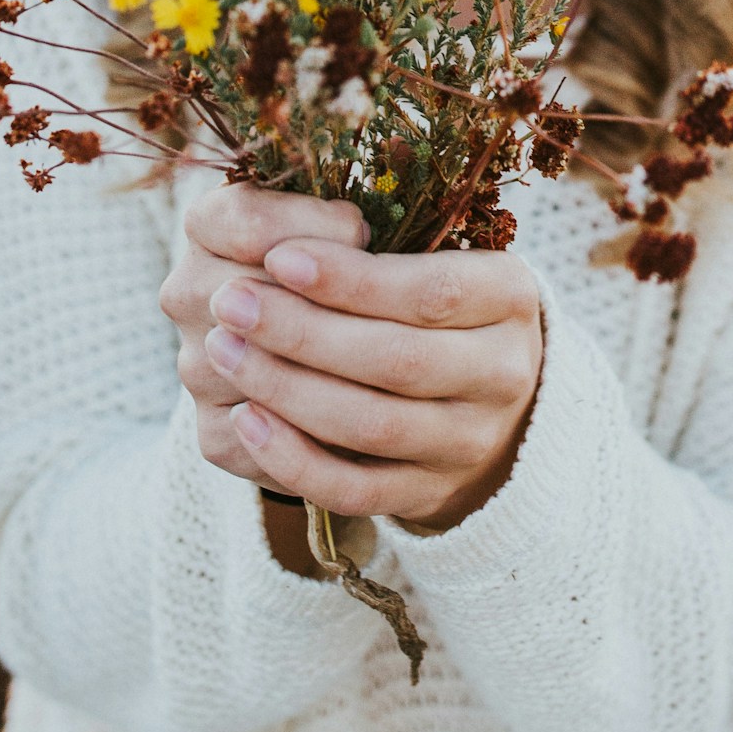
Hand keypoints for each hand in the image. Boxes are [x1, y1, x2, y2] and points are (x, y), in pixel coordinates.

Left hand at [160, 183, 543, 532]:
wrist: (481, 393)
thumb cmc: (430, 299)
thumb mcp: (428, 248)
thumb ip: (366, 238)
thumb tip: (278, 245)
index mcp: (509, 295)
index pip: (432, 291)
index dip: (350, 279)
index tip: (279, 257)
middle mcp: (505, 372)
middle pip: (399, 360)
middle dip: (303, 331)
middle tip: (229, 300)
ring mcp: (469, 441)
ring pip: (372, 426)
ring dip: (287, 388)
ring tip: (223, 347)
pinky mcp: (429, 493)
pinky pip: (356, 491)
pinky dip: (294, 460)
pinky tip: (245, 419)